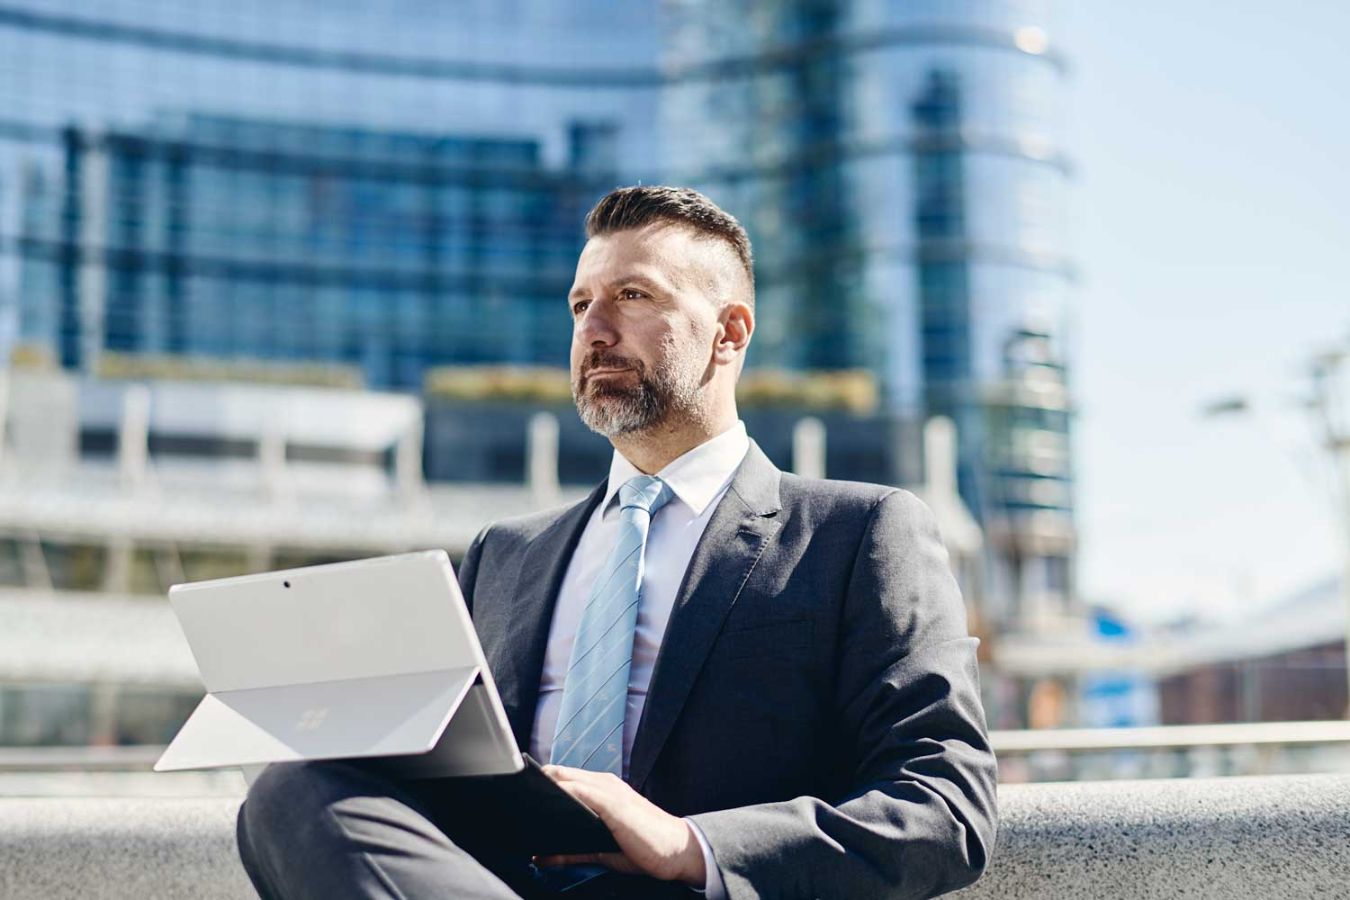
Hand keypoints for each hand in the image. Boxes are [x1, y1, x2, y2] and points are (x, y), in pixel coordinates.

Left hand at [533, 764, 707, 886]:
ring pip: (565, 778)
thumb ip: (571, 852)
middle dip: (534, 783)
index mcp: (602, 790)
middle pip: (558, 773)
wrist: (678, 850)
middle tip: (512, 799)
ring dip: (542, 786)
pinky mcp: (613, 803)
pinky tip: (546, 803)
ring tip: (521, 799)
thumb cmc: (644, 848)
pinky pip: (580, 792)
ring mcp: (609, 790)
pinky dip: (560, 794)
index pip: (563, 778)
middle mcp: (604, 783)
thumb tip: (541, 857)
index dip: (540, 784)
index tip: (520, 796)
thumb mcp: (602, 850)